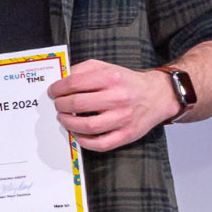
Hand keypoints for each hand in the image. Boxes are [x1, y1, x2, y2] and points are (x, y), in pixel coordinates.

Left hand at [49, 60, 179, 151]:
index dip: (58, 89)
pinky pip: (99, 144)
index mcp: (111, 78)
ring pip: (86, 126)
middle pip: (77, 104)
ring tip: (64, 119)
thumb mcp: (107, 67)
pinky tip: (78, 133)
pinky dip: (83, 141)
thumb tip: (61, 80)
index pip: (74, 83)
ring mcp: (123, 118)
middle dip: (60, 106)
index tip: (53, 92)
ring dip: (68, 123)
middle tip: (58, 106)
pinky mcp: (126, 135)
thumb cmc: (127, 82)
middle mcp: (118, 98)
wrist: (158, 96)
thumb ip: (83, 69)